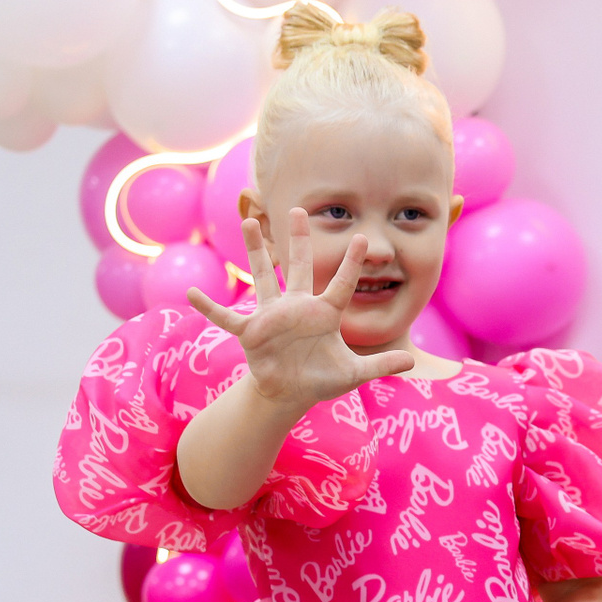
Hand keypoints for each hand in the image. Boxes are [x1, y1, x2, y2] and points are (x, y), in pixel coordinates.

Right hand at [186, 208, 412, 412]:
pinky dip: (209, 307)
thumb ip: (380, 366)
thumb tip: (412, 364)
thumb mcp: (354, 374)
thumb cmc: (320, 378)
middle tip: (298, 209)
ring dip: (256, 252)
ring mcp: (272, 316)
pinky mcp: (250, 332)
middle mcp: (297, 307)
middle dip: (297, 239)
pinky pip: (225, 318)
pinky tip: (190, 293)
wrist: (289, 392)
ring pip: (262, 277)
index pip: (342, 284)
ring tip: (250, 221)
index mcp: (324, 314)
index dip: (352, 264)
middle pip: (297, 267)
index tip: (364, 238)